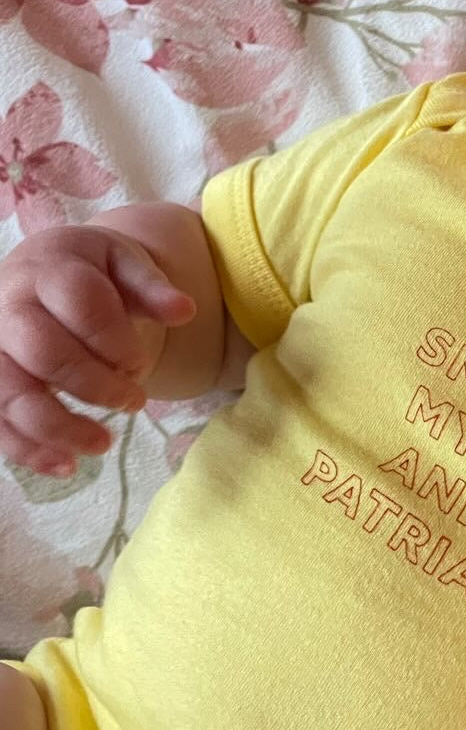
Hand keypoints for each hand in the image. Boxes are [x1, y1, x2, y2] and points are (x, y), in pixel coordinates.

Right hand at [0, 224, 194, 475]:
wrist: (39, 270)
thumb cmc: (87, 271)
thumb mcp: (123, 262)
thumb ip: (151, 286)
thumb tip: (184, 310)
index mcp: (49, 270)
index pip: (81, 305)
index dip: (117, 341)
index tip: (140, 363)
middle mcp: (8, 306)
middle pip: (43, 352)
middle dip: (95, 385)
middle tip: (135, 402)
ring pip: (11, 393)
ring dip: (59, 427)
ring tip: (102, 445)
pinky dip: (27, 450)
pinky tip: (65, 466)